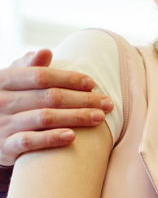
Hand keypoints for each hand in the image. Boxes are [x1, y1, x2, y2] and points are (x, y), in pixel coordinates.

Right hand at [0, 50, 111, 165]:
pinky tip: (73, 136)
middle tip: (108, 103)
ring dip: (75, 117)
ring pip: (45, 118)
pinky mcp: (6, 146)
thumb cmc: (8, 102)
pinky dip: (52, 138)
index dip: (68, 79)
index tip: (92, 83)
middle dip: (82, 100)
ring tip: (99, 118)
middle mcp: (2, 100)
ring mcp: (4, 123)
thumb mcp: (12, 82)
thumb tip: (46, 52)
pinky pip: (30, 141)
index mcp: (4, 80)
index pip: (41, 76)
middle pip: (49, 97)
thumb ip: (28, 67)